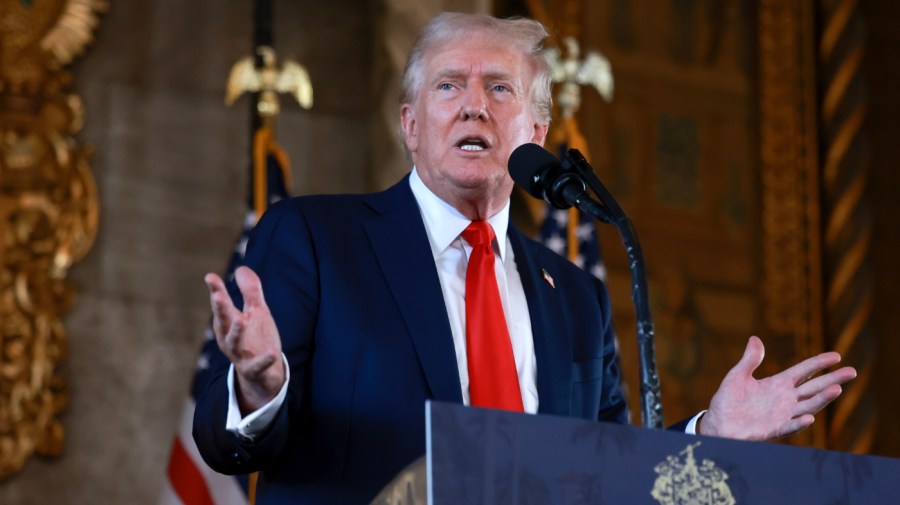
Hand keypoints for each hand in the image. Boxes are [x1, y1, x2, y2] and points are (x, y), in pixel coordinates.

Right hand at [205, 266, 284, 413]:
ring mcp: (240, 354)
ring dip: (236, 331)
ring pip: (234, 343)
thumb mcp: (256, 312)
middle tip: (217, 295)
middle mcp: (229, 338)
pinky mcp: (253, 369)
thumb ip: (250, 291)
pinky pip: (258, 365)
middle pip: (223, 321)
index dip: (216, 290)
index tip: (210, 277)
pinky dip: (264, 360)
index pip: (221, 304)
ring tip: (242, 319)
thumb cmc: (256, 338)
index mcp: (228, 322)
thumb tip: (241, 268)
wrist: (264, 373)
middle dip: (220, 309)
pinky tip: (272, 353)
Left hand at [698, 336, 856, 440]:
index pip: (804, 371)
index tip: (836, 356)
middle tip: (851, 371)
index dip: (819, 363)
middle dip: (832, 379)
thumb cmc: (728, 400)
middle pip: (813, 387)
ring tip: (837, 389)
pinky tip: (810, 418)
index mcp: (778, 384)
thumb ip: (750, 360)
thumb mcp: (738, 375)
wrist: (717, 422)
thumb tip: (755, 338)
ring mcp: (782, 414)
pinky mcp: (773, 429)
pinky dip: (799, 423)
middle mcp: (785, 399)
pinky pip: (789, 426)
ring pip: (808, 406)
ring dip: (822, 399)